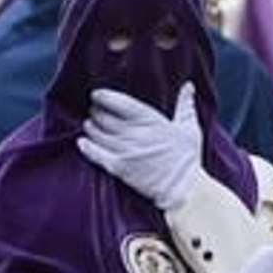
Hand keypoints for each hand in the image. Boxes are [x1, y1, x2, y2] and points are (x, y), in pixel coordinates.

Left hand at [78, 83, 201, 209]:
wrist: (183, 186)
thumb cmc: (187, 158)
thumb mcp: (190, 127)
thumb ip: (186, 105)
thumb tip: (188, 86)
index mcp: (151, 121)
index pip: (121, 103)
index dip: (105, 97)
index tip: (97, 95)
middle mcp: (134, 134)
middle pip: (105, 118)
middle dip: (96, 112)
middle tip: (93, 110)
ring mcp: (125, 151)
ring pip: (98, 134)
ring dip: (91, 127)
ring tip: (90, 124)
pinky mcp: (118, 167)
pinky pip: (95, 154)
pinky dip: (86, 147)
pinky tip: (82, 142)